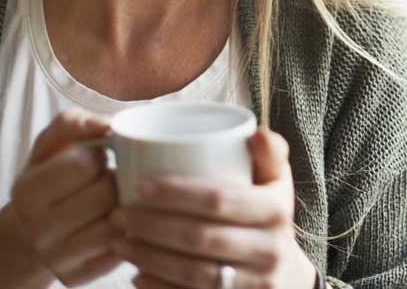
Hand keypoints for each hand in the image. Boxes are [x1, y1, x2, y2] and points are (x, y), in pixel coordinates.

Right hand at [10, 109, 124, 286]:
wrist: (30, 232)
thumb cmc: (48, 177)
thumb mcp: (50, 145)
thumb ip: (73, 123)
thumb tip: (106, 125)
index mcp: (27, 193)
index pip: (84, 164)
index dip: (99, 154)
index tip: (98, 156)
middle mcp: (38, 230)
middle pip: (105, 195)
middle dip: (118, 179)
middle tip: (116, 176)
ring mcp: (57, 259)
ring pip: (117, 225)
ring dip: (128, 206)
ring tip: (120, 197)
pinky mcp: (77, 278)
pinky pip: (121, 252)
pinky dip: (130, 233)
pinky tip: (124, 222)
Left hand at [111, 129, 318, 288]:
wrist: (288, 277)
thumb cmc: (269, 217)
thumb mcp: (278, 183)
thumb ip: (269, 153)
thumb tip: (255, 133)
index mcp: (276, 210)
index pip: (219, 199)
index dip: (177, 193)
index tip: (140, 184)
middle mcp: (269, 250)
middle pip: (200, 238)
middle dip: (152, 226)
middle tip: (119, 214)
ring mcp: (254, 285)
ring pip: (192, 273)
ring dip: (148, 257)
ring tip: (119, 241)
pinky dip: (158, 288)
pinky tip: (136, 275)